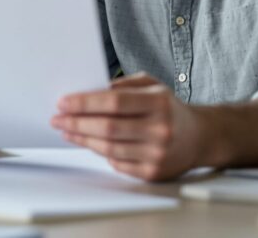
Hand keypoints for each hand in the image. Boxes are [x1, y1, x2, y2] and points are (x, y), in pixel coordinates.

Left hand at [51, 72, 205, 180]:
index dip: (85, 103)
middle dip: (77, 122)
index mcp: (159, 103)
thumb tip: (89, 90)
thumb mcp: (152, 85)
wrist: (200, 137)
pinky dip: (99, 152)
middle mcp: (160, 129)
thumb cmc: (169, 108)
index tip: (63, 102)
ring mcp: (157, 153)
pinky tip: (87, 142)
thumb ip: (122, 84)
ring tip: (66, 130)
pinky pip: (116, 163)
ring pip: (108, 148)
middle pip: (108, 127)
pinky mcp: (152, 172)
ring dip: (82, 139)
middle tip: (57, 118)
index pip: (114, 102)